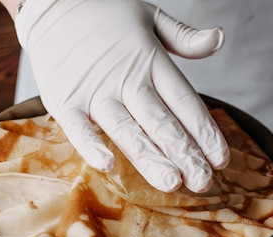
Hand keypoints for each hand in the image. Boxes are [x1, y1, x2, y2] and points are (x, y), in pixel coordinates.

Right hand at [14, 0, 228, 192]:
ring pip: (127, 130)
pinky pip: (78, 127)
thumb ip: (183, 37)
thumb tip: (219, 38)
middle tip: (203, 182)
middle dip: (184, 154)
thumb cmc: (105, 12)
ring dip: (150, 158)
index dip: (204, 132)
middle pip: (160, 122)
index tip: (221, 160)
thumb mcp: (149, 16)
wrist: (51, 1)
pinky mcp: (64, 99)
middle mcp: (125, 77)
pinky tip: (108, 165)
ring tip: (172, 183)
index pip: (184, 101)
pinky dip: (91, 145)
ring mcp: (94, 91)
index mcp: (150, 59)